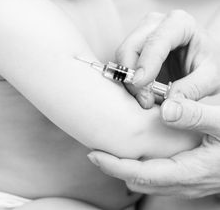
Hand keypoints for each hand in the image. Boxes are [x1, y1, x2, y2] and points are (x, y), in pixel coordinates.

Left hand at [88, 97, 219, 197]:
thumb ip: (197, 115)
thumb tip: (166, 109)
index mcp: (190, 170)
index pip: (142, 174)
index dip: (115, 165)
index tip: (94, 154)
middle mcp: (185, 182)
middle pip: (139, 180)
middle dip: (116, 167)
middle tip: (97, 147)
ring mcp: (187, 183)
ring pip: (148, 180)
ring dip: (128, 166)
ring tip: (113, 147)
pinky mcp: (189, 177)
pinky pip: (158, 176)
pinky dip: (142, 165)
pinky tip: (139, 148)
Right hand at [116, 10, 219, 107]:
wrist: (202, 60)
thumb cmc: (209, 63)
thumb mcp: (210, 78)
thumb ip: (192, 90)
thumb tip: (169, 107)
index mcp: (180, 22)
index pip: (157, 40)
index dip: (146, 63)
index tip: (140, 84)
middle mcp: (157, 22)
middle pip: (131, 46)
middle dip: (133, 75)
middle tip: (145, 100)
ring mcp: (142, 32)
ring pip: (123, 55)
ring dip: (129, 80)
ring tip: (147, 99)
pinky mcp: (135, 45)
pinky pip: (123, 63)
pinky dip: (129, 80)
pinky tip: (143, 92)